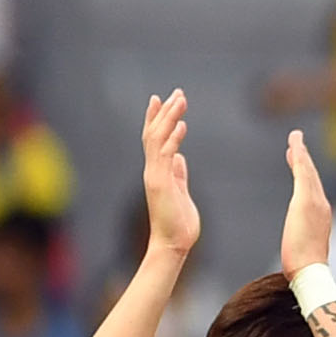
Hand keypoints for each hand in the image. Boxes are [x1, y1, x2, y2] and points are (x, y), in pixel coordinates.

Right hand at [142, 92, 198, 257]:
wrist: (173, 244)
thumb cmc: (178, 223)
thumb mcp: (181, 192)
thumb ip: (179, 174)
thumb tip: (180, 158)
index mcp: (158, 170)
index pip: (155, 138)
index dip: (157, 118)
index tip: (163, 99)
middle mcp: (153, 169)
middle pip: (154, 132)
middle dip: (165, 111)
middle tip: (177, 92)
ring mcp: (155, 175)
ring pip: (158, 139)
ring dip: (170, 118)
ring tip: (180, 100)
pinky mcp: (160, 183)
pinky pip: (165, 155)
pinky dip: (173, 139)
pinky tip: (182, 125)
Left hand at [279, 130, 333, 276]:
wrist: (310, 271)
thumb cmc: (304, 268)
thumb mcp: (302, 253)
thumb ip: (301, 247)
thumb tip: (297, 258)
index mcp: (320, 216)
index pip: (311, 190)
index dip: (305, 174)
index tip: (296, 160)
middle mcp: (321, 206)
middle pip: (311, 177)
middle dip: (304, 159)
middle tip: (296, 142)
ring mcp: (315, 202)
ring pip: (307, 172)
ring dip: (301, 153)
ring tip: (295, 139)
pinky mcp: (305, 200)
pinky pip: (302, 172)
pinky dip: (299, 157)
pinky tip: (294, 146)